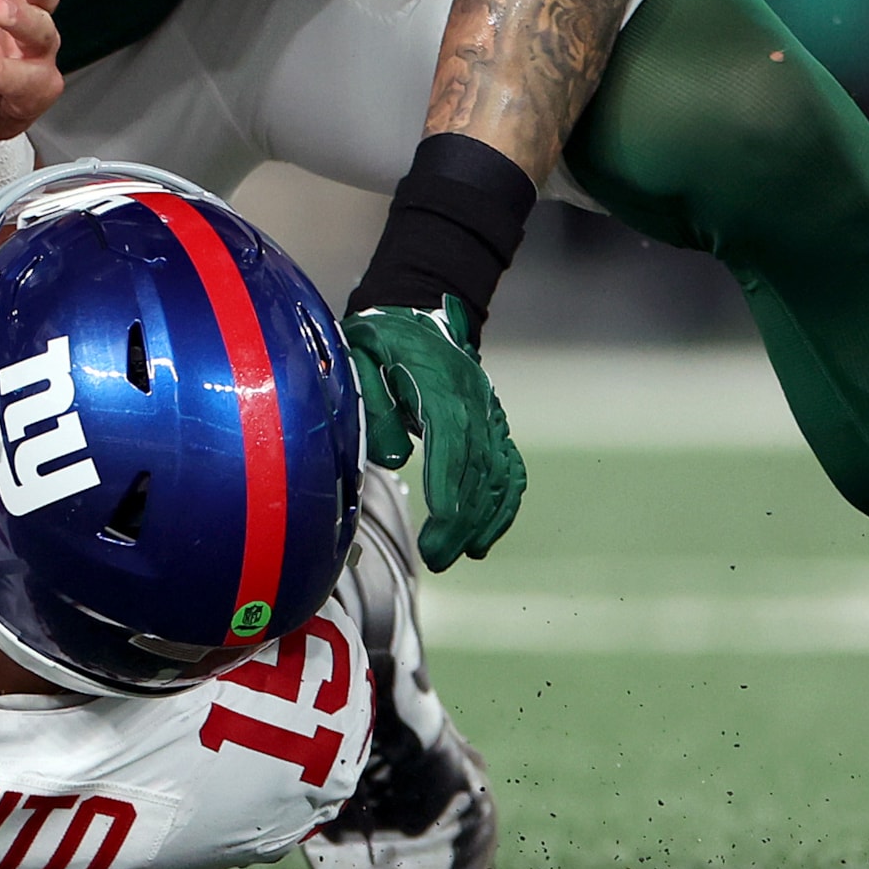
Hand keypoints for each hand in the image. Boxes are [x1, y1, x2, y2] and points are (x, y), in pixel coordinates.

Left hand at [343, 303, 524, 571]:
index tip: (443, 518)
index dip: (451, 479)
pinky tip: (481, 542)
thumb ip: (373, 403)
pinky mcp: (494, 429)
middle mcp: (476, 400)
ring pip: (498, 474)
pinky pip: (508, 472)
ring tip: (452, 556)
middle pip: (478, 465)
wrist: (416, 311)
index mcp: (442, 381)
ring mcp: (490, 415)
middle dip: (461, 516)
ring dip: (481, 520)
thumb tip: (396, 456)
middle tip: (434, 557)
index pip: (454, 435)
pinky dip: (501, 509)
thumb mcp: (360, 355)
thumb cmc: (379, 338)